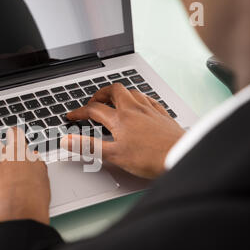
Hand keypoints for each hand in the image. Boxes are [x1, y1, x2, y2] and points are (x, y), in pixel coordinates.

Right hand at [62, 84, 184, 178]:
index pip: (94, 109)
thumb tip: (68, 141)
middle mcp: (135, 110)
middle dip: (100, 93)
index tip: (72, 116)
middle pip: (114, 90)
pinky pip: (148, 99)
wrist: (181, 156)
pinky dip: (139, 99)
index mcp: (120, 119)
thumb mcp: (114, 156)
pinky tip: (140, 105)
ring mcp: (150, 110)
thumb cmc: (151, 158)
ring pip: (132, 92)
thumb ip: (89, 147)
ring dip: (119, 93)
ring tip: (113, 100)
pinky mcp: (163, 115)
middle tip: (94, 101)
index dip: (79, 112)